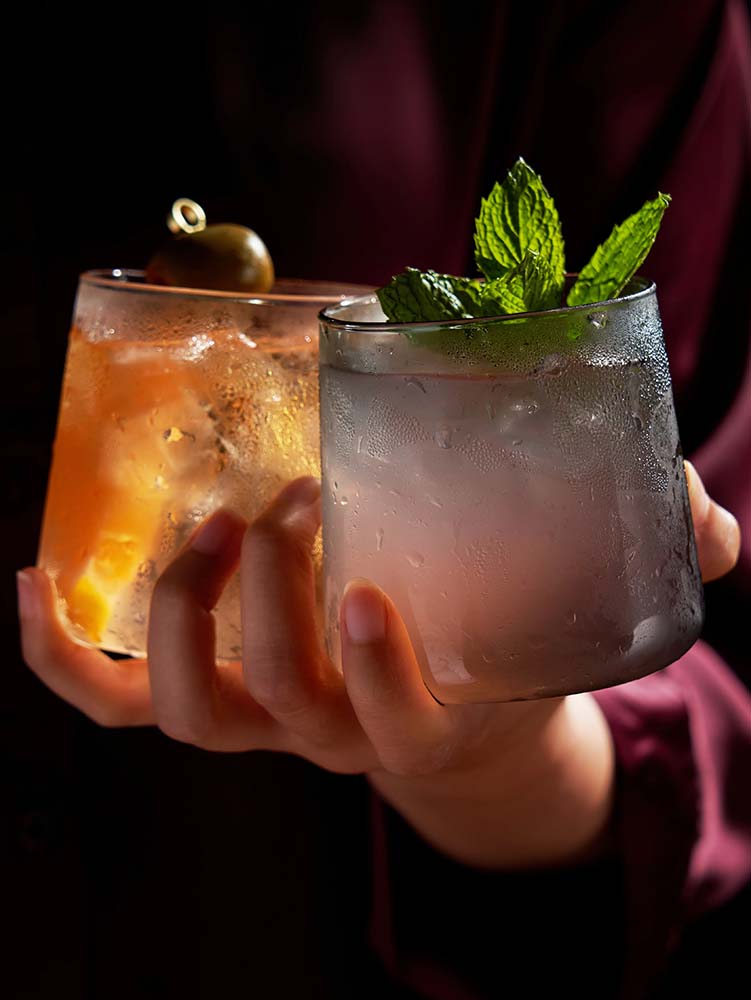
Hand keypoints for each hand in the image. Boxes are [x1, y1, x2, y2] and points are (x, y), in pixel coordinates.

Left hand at [17, 464, 739, 867]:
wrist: (455, 709)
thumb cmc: (507, 640)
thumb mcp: (580, 601)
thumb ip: (655, 551)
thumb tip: (721, 527)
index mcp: (432, 714)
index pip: (401, 723)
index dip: (380, 670)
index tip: (372, 584)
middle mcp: (340, 734)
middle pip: (280, 699)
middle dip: (270, 591)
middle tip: (292, 493)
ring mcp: (268, 722)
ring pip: (196, 707)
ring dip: (182, 608)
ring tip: (207, 516)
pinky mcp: (214, 702)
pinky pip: (117, 705)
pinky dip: (60, 659)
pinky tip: (31, 582)